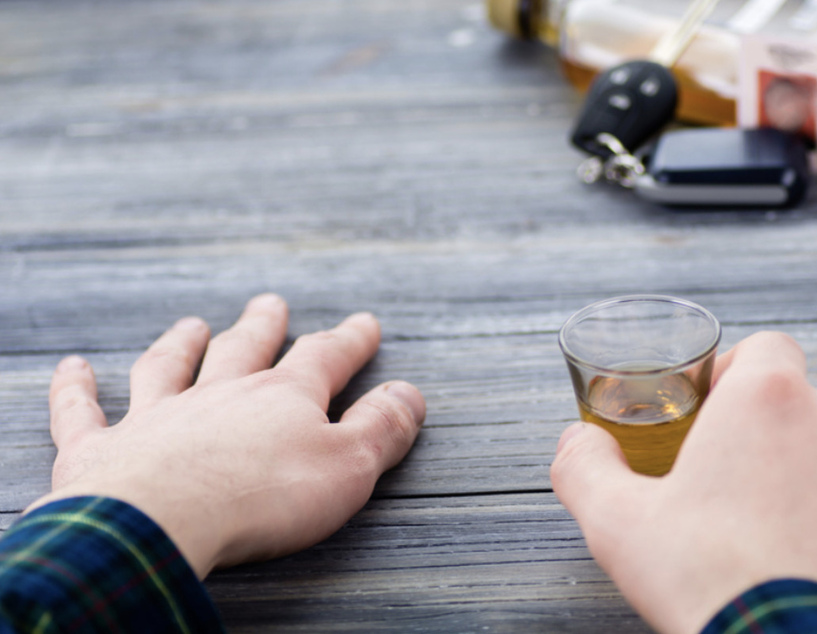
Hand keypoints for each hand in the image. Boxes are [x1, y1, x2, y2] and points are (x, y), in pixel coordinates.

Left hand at [30, 293, 425, 578]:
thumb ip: (381, 428)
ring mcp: (158, 416)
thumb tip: (411, 393)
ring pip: (170, 367)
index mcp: (281, 399)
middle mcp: (219, 395)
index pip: (324, 358)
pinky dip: (77, 388)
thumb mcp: (347, 467)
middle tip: (270, 302)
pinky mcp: (103, 449)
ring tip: (193, 323)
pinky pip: (85, 411)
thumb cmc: (261, 498)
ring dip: (182, 343)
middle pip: (245, 349)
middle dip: (263, 326)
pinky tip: (73, 367)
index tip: (365, 323)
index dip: (349, 340)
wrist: (161, 523)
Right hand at [551, 331, 816, 633]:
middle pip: (811, 397)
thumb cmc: (702, 582)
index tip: (715, 404)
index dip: (740, 370)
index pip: (765, 350)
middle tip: (742, 469)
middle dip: (779, 423)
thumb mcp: (614, 521)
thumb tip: (575, 441)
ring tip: (802, 495)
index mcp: (763, 403)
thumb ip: (585, 467)